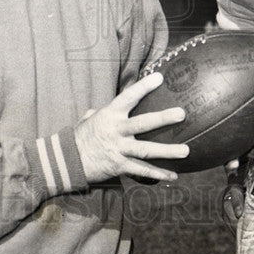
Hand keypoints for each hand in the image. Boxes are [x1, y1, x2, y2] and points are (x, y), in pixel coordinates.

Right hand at [74, 72, 188, 183]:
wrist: (67, 161)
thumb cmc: (81, 136)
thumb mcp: (90, 119)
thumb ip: (100, 111)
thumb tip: (104, 107)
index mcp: (110, 114)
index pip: (129, 97)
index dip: (144, 87)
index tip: (160, 78)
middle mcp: (116, 130)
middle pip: (143, 123)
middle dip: (163, 118)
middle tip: (181, 114)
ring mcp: (118, 149)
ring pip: (146, 150)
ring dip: (168, 151)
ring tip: (186, 150)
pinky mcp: (119, 166)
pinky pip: (142, 171)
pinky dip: (158, 174)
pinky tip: (173, 175)